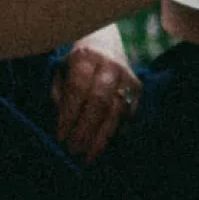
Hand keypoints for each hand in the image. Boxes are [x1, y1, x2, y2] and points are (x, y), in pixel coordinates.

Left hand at [53, 35, 140, 159]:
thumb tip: (63, 125)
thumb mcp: (61, 71)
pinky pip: (129, 115)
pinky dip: (117, 132)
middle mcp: (110, 65)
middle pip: (100, 102)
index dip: (69, 115)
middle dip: (86, 129)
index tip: (60, 137)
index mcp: (86, 57)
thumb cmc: (76, 63)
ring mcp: (127, 77)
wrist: (106, 43)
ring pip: (117, 111)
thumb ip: (60, 95)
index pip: (78, 89)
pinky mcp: (138, 88)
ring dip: (102, 137)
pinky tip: (104, 145)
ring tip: (89, 156)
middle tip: (74, 150)